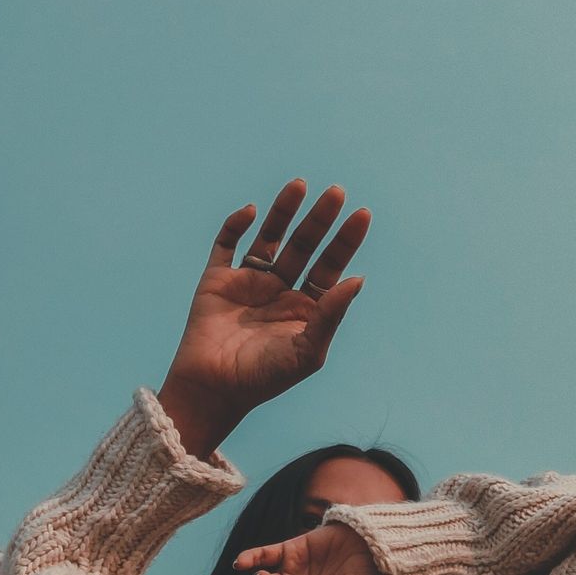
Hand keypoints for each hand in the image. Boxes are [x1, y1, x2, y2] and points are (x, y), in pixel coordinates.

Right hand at [161, 179, 370, 428]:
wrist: (213, 389)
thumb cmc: (264, 378)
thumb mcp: (307, 350)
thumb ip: (331, 314)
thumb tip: (359, 279)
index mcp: (305, 307)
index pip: (330, 266)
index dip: (346, 241)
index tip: (362, 214)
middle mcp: (280, 290)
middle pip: (304, 245)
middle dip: (320, 219)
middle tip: (336, 192)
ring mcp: (248, 283)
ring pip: (270, 238)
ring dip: (283, 212)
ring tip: (299, 185)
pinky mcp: (217, 280)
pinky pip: (227, 245)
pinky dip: (236, 225)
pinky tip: (251, 212)